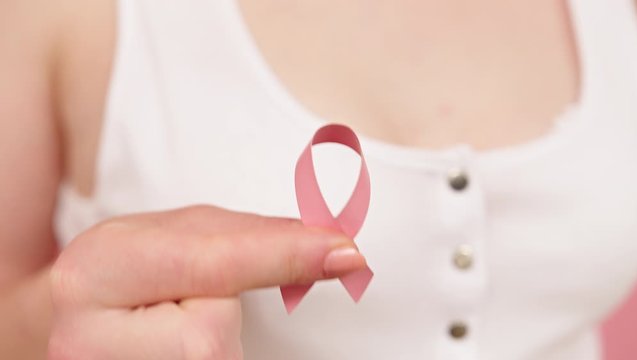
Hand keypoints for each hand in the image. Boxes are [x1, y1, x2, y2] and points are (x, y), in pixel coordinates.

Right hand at [47, 205, 365, 358]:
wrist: (82, 317)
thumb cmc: (130, 270)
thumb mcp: (174, 234)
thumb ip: (246, 238)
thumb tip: (331, 249)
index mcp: (92, 275)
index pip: (208, 267)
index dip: (280, 256)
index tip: (344, 253)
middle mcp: (85, 344)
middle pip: (213, 333)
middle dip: (217, 307)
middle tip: (175, 297)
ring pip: (215, 358)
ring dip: (211, 334)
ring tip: (167, 320)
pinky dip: (210, 352)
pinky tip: (172, 342)